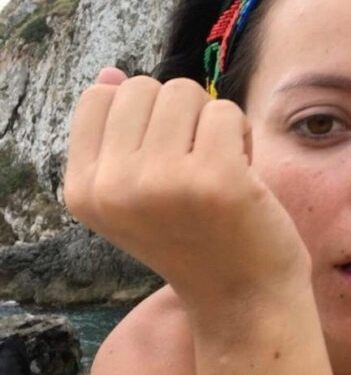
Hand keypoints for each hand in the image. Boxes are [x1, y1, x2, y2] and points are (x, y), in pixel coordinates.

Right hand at [63, 68, 311, 314]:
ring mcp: (159, 182)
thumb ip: (116, 134)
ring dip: (211, 123)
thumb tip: (110, 74)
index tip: (163, 161)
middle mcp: (111, 188)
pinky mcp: (212, 179)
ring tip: (218, 169)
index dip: (142, 117)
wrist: (242, 300)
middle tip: (195, 166)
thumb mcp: (136, 192)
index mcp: (82, 190)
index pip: (99, 99)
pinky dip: (242, 134)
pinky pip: (225, 111)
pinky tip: (244, 175)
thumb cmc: (195, 239)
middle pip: (142, 88)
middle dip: (178, 116)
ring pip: (184, 92)